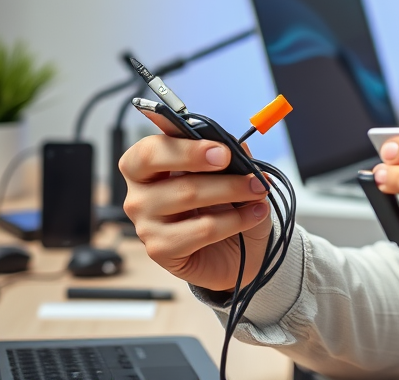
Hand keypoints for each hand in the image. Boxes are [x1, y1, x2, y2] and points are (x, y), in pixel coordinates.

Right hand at [119, 110, 272, 291]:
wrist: (236, 252)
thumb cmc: (225, 205)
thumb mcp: (232, 174)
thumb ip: (231, 157)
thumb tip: (240, 147)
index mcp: (147, 165)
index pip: (149, 149)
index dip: (185, 146)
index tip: (221, 150)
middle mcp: (139, 193)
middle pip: (159, 168)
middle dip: (205, 160)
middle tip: (241, 166)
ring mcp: (145, 223)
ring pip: (188, 195)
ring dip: (233, 190)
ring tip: (259, 191)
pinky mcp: (160, 249)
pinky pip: (202, 229)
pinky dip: (236, 219)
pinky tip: (254, 215)